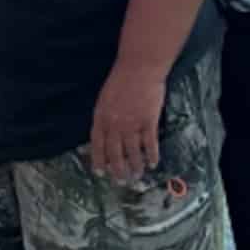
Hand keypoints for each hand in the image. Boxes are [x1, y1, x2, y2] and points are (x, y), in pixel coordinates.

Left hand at [88, 63, 167, 184]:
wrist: (139, 69)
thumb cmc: (121, 79)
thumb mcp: (105, 98)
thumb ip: (104, 116)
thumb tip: (105, 132)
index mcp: (101, 117)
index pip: (97, 144)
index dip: (98, 160)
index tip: (100, 172)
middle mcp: (115, 124)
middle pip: (115, 153)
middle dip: (117, 170)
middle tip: (120, 181)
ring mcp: (132, 124)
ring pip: (132, 152)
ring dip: (135, 166)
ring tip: (137, 176)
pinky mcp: (148, 122)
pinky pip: (149, 144)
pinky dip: (151, 156)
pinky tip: (153, 164)